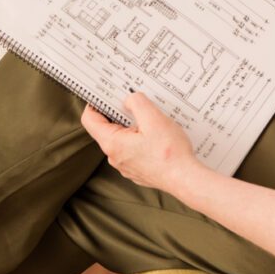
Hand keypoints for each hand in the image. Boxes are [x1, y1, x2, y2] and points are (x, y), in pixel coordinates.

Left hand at [80, 93, 201, 192]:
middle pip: (107, 129)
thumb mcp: (154, 118)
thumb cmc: (169, 153)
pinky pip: (132, 149)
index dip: (94, 104)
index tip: (104, 94)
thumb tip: (128, 99)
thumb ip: (137, 103)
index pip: (90, 120)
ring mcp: (126, 165)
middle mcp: (115, 156)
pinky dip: (140, 139)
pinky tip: (157, 136)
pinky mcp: (137, 169)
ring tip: (151, 120)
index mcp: (113, 143)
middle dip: (118, 113)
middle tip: (134, 102)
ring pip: (121, 139)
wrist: (185, 179)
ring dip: (132, 127)